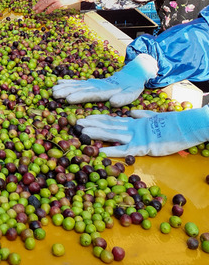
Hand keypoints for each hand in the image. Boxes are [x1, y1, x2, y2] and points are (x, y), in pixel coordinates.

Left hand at [33, 0, 82, 13]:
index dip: (41, 0)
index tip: (37, 3)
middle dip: (38, 4)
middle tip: (34, 8)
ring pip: (46, 3)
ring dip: (41, 7)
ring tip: (37, 11)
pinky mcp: (61, 2)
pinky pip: (53, 7)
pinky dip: (49, 10)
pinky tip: (46, 12)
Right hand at [53, 54, 157, 106]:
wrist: (132, 73)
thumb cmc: (132, 86)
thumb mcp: (132, 93)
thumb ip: (123, 98)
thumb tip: (114, 102)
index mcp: (107, 89)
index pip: (91, 93)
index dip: (80, 96)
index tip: (69, 99)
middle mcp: (97, 85)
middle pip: (80, 88)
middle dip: (67, 91)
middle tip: (54, 94)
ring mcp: (93, 82)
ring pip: (77, 84)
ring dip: (65, 87)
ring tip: (53, 89)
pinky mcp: (91, 82)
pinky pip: (78, 82)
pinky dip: (68, 82)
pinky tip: (58, 83)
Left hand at [78, 106, 208, 156]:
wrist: (187, 126)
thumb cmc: (173, 125)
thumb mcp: (154, 118)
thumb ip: (142, 116)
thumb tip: (133, 113)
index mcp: (134, 122)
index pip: (112, 120)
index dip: (97, 119)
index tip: (85, 118)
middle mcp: (132, 128)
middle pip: (108, 125)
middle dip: (91, 124)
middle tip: (76, 123)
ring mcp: (136, 136)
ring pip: (112, 134)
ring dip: (96, 133)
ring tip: (82, 132)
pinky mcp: (142, 147)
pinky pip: (123, 149)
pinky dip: (111, 150)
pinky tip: (99, 151)